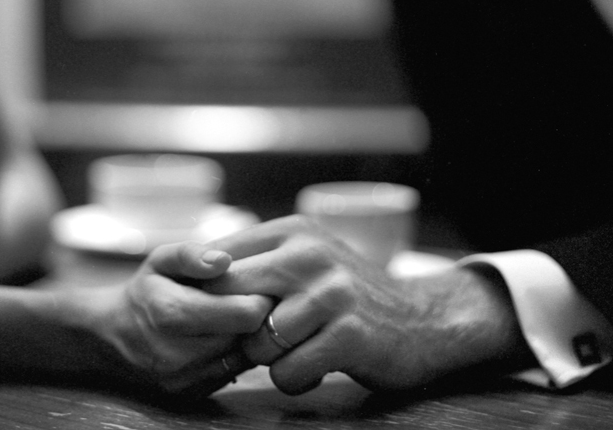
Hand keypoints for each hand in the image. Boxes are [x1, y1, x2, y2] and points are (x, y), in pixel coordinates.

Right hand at [53, 241, 271, 396]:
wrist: (112, 334)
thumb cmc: (145, 289)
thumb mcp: (160, 259)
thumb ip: (192, 254)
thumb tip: (224, 261)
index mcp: (172, 313)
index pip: (247, 313)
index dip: (258, 296)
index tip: (251, 285)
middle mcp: (178, 354)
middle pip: (248, 336)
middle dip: (252, 316)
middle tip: (242, 299)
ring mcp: (184, 379)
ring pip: (243, 358)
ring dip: (243, 338)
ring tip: (227, 318)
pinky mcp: (190, 394)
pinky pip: (230, 374)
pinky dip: (230, 356)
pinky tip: (216, 338)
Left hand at [204, 215, 529, 393]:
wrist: (424, 321)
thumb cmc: (347, 296)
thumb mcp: (306, 261)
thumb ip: (256, 262)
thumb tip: (188, 275)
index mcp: (292, 232)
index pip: (217, 259)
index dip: (203, 296)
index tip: (208, 319)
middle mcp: (310, 254)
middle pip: (230, 298)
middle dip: (232, 330)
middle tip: (249, 343)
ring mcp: (332, 293)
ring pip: (257, 341)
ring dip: (268, 360)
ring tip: (294, 352)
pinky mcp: (350, 334)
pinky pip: (287, 371)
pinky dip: (294, 380)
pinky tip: (315, 367)